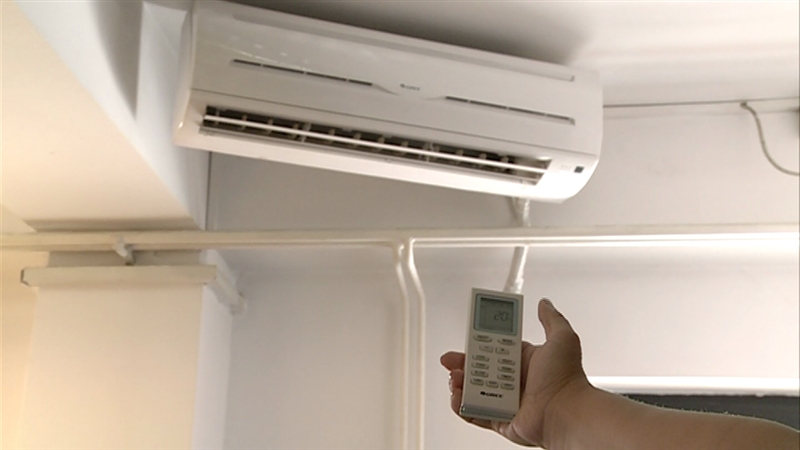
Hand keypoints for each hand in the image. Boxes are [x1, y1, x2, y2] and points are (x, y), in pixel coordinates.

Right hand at [440, 299, 588, 446]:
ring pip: (474, 391)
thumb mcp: (562, 339)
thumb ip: (551, 319)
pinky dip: (462, 406)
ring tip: (456, 378)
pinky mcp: (500, 420)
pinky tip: (458, 397)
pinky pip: (475, 413)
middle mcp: (514, 382)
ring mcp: (506, 402)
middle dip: (462, 364)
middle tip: (451, 360)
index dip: (478, 343)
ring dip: (460, 384)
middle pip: (479, 370)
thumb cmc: (567, 379)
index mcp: (524, 362)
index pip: (494, 349)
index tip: (468, 338)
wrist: (565, 413)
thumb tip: (544, 304)